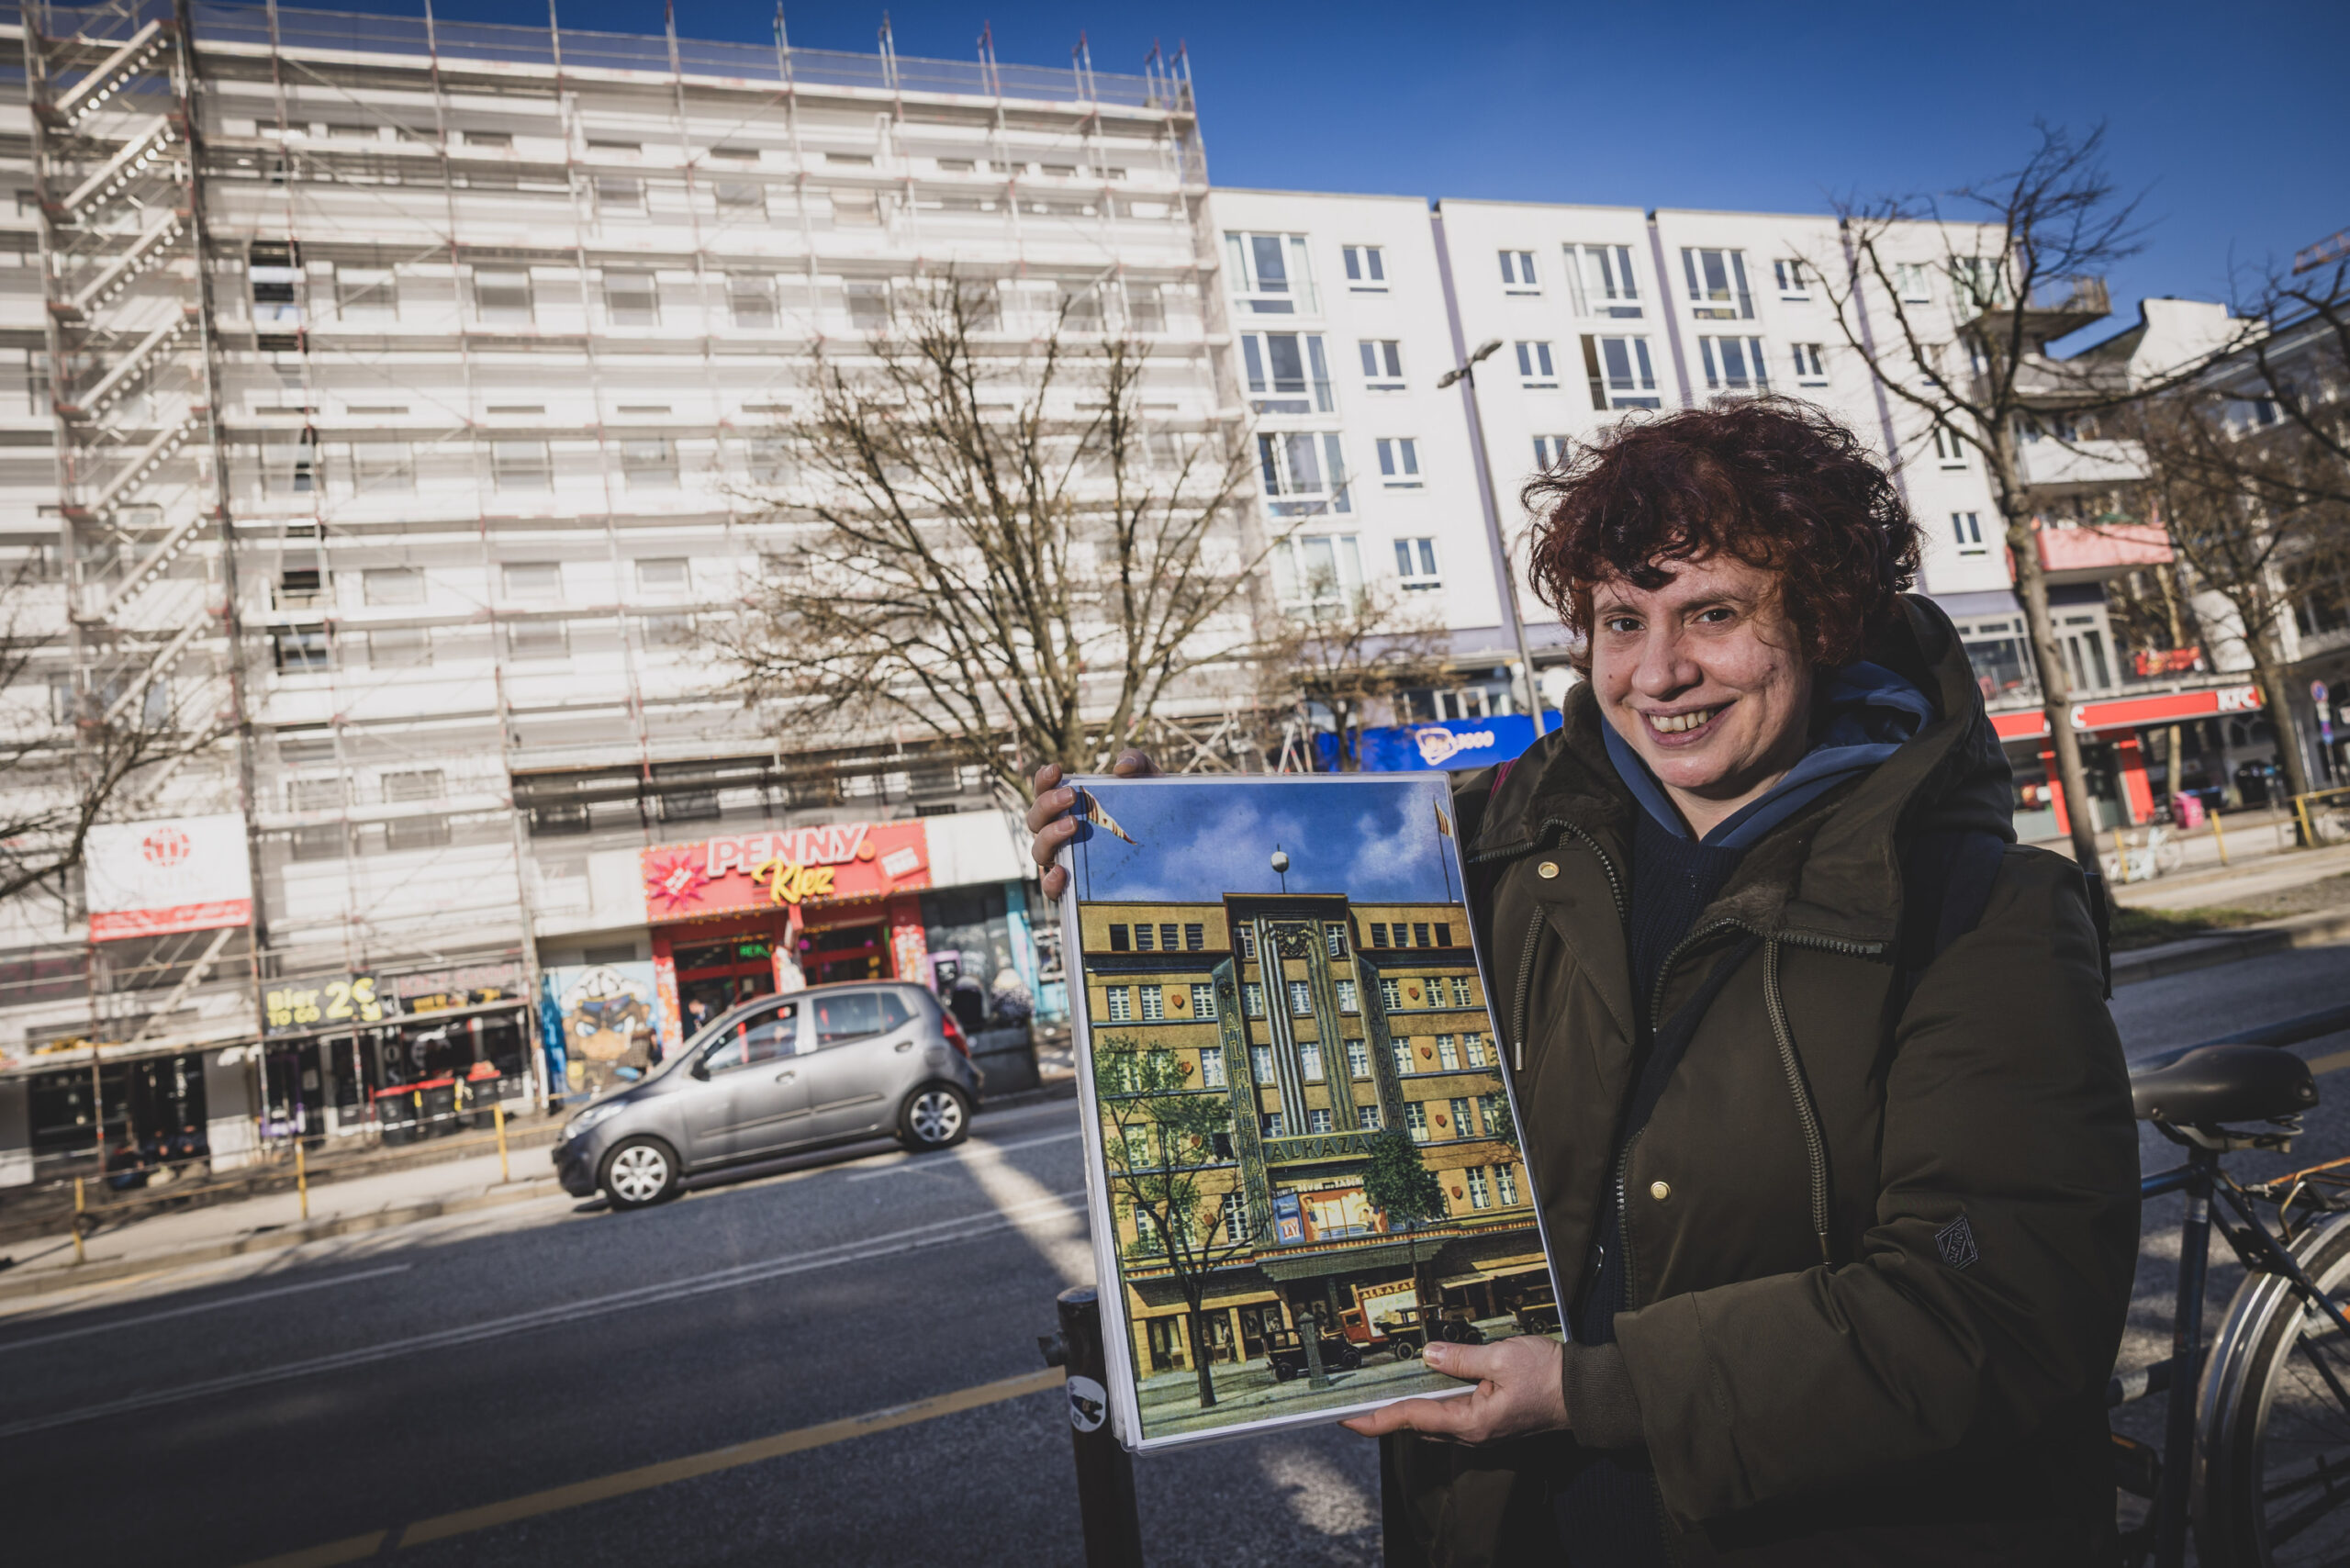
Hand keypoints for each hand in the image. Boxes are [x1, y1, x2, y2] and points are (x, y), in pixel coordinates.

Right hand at [1025, 751, 1158, 898]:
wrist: (1171, 849)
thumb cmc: (1147, 813)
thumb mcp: (1148, 783)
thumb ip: (1136, 762)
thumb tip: (1121, 767)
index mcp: (1067, 808)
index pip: (1044, 791)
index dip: (1043, 780)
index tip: (1056, 769)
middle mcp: (1058, 834)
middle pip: (1035, 819)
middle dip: (1047, 804)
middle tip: (1071, 795)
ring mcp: (1062, 860)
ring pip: (1038, 850)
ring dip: (1050, 835)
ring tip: (1073, 825)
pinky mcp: (1071, 888)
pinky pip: (1050, 888)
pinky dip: (1051, 881)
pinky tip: (1062, 872)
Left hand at [1339, 1335, 1565, 1444]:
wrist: (1584, 1391)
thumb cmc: (1548, 1375)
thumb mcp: (1502, 1357)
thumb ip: (1461, 1357)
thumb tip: (1428, 1355)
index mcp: (1472, 1422)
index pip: (1412, 1419)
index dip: (1376, 1418)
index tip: (1347, 1417)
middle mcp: (1473, 1432)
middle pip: (1418, 1424)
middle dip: (1385, 1415)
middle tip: (1353, 1404)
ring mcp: (1481, 1428)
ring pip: (1433, 1420)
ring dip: (1407, 1409)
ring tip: (1379, 1393)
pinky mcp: (1490, 1419)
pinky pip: (1451, 1414)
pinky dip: (1432, 1402)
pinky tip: (1424, 1386)